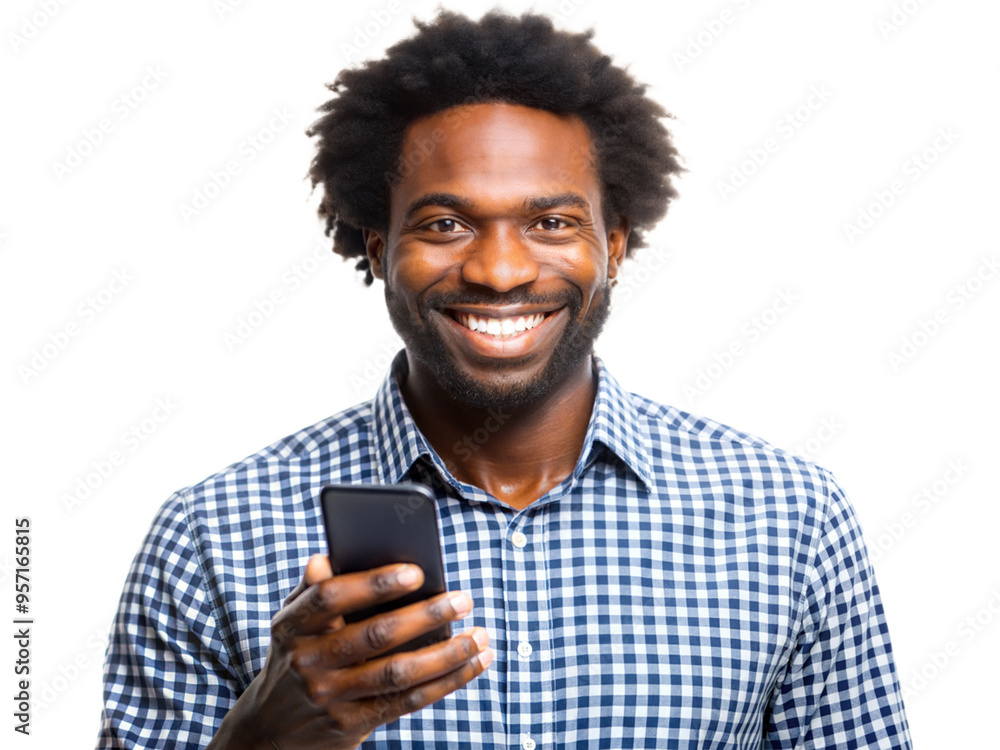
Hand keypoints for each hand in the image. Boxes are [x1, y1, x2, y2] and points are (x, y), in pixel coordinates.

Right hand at [208, 554, 491, 749]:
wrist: (272, 730)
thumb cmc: (298, 654)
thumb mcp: (293, 621)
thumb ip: (314, 588)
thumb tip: (331, 554)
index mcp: (292, 626)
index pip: (330, 597)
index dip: (372, 583)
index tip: (416, 571)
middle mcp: (308, 662)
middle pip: (374, 636)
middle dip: (425, 616)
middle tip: (463, 599)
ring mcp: (330, 697)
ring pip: (398, 673)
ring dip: (447, 654)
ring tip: (480, 634)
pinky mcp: (352, 725)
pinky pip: (408, 702)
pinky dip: (448, 681)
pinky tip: (475, 662)